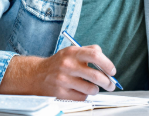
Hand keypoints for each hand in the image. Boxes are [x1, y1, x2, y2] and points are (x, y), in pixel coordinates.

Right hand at [0, 45, 115, 99]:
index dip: (107, 64)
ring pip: (91, 89)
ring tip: (92, 87)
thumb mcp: (71, 51)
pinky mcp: (60, 93)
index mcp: (72, 52)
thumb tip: (107, 63)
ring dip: (95, 89)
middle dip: (107, 82)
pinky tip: (80, 90)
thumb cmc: (59, 63)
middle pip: (96, 76)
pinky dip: (85, 95)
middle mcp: (68, 65)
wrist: (36, 74)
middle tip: (111, 85)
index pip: (95, 55)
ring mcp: (63, 80)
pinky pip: (82, 97)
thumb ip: (89, 51)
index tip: (112, 71)